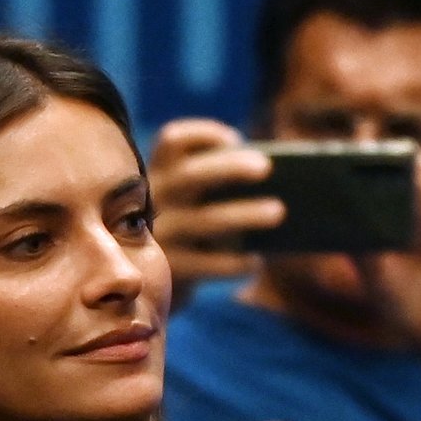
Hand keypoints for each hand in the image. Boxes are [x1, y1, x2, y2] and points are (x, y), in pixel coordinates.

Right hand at [148, 119, 283, 302]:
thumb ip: (213, 190)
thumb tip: (274, 190)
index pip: (171, 141)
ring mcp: (159, 235)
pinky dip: (235, 262)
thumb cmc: (182, 234)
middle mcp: (153, 200)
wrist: (142, 285)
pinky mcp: (167, 270)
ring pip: (205, 220)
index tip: (236, 139)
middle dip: (230, 167)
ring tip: (278, 211)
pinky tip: (257, 262)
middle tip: (267, 167)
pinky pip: (206, 263)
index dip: (204, 135)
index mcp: (157, 174)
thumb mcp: (186, 205)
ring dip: (245, 213)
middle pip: (190, 175)